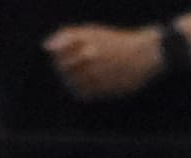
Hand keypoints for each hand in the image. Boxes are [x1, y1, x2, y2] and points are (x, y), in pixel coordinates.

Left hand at [47, 20, 171, 97]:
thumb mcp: (92, 31)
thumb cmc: (114, 42)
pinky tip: (89, 84)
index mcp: (86, 40)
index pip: (56, 52)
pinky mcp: (105, 88)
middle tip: (77, 65)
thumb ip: (67, 36)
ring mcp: (98, 72)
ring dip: (72, 80)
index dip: (58, 54)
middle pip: (63, 67)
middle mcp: (91, 55)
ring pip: (71, 81)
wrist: (144, 55)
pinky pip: (83, 93)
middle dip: (64, 67)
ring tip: (84, 75)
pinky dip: (81, 90)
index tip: (65, 54)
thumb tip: (46, 47)